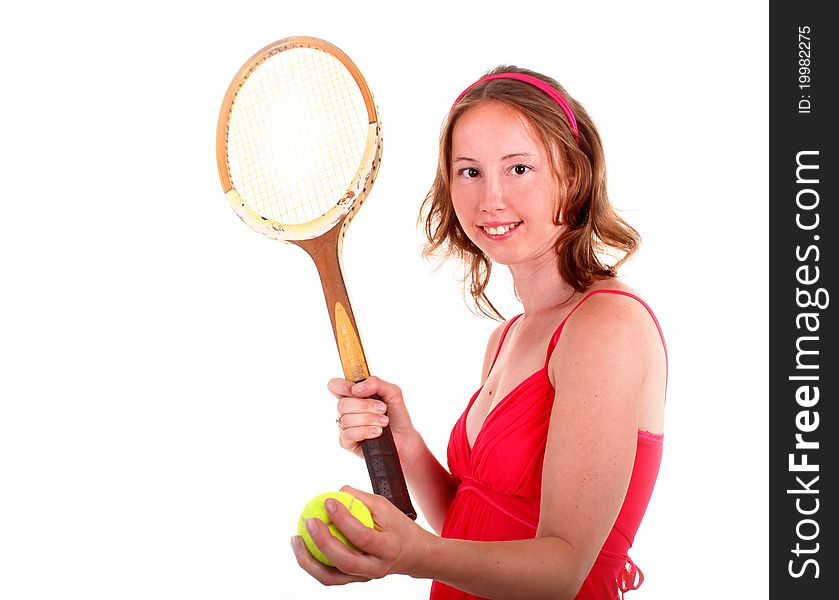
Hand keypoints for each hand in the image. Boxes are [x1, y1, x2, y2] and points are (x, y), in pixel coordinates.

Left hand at [291, 485, 432, 583]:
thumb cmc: (398, 526)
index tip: (328, 501)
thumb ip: (361, 498)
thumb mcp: (386, 507)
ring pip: (331, 577)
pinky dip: (312, 564)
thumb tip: (336, 491)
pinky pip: (329, 577)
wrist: (414, 554)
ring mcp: (364, 577)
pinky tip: (302, 548)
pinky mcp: (354, 580)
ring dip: (309, 560)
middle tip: (308, 521)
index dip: (343, 519)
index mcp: (388, 547)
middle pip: (345, 561)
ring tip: (295, 540)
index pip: (363, 536)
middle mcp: (376, 567)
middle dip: (322, 542)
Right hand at [329, 376, 419, 465]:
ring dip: (370, 419)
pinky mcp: (347, 442)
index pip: (335, 385)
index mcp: (354, 395)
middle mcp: (347, 410)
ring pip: (346, 419)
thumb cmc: (396, 415)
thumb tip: (356, 389)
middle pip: (341, 404)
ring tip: (384, 422)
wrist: (405, 438)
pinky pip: (349, 434)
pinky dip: (366, 431)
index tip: (357, 391)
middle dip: (365, 406)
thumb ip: (375, 383)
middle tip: (382, 409)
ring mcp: (345, 426)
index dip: (342, 386)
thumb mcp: (392, 392)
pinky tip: (377, 432)